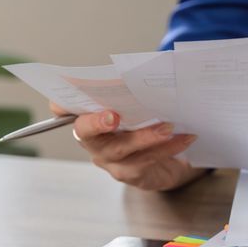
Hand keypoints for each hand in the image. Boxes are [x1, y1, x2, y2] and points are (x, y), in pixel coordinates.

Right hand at [51, 102, 206, 190]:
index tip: (62, 103)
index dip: (61, 106)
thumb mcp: (136, 104)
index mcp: (88, 120)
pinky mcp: (132, 175)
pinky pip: (148, 161)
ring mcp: (111, 162)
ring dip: (146, 136)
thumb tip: (139, 71)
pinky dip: (169, 147)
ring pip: (123, 149)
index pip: (66, 111)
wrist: (167, 158)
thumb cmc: (145, 123)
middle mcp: (94, 143)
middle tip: (113, 115)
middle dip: (98, 123)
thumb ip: (130, 91)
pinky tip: (185, 137)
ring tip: (168, 125)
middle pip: (88, 134)